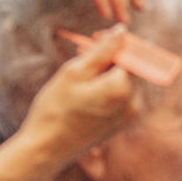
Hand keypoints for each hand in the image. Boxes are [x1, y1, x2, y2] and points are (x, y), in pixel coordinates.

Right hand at [19, 29, 140, 159]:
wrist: (47, 149)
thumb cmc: (55, 109)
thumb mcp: (75, 71)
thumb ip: (103, 50)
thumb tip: (122, 31)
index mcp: (123, 88)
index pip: (134, 52)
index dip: (117, 42)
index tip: (97, 39)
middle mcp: (134, 104)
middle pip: (133, 67)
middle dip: (114, 56)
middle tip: (85, 54)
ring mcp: (130, 116)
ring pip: (128, 81)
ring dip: (110, 71)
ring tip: (83, 71)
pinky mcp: (123, 123)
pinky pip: (123, 95)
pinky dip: (110, 86)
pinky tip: (87, 87)